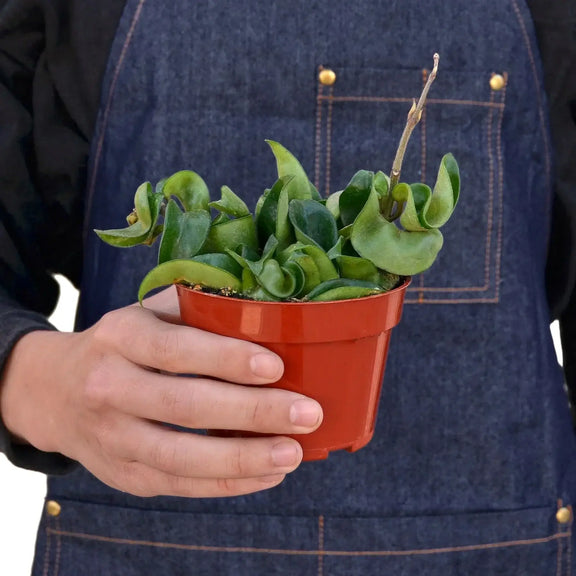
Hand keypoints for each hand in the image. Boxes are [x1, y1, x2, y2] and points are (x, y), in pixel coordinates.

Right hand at [0, 287, 322, 496]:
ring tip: (293, 453)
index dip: (226, 359)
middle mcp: (108, 387)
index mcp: (120, 336)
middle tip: (307, 413)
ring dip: (244, 458)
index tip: (276, 366)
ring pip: (182, 457)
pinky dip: (227, 484)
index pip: (175, 349)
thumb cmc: (122, 345)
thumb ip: (194, 310)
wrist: (54, 392)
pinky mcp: (123, 474)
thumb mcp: (146, 314)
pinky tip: (267, 475)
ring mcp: (112, 438)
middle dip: (252, 411)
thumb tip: (268, 313)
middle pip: (184, 405)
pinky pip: (179, 485)